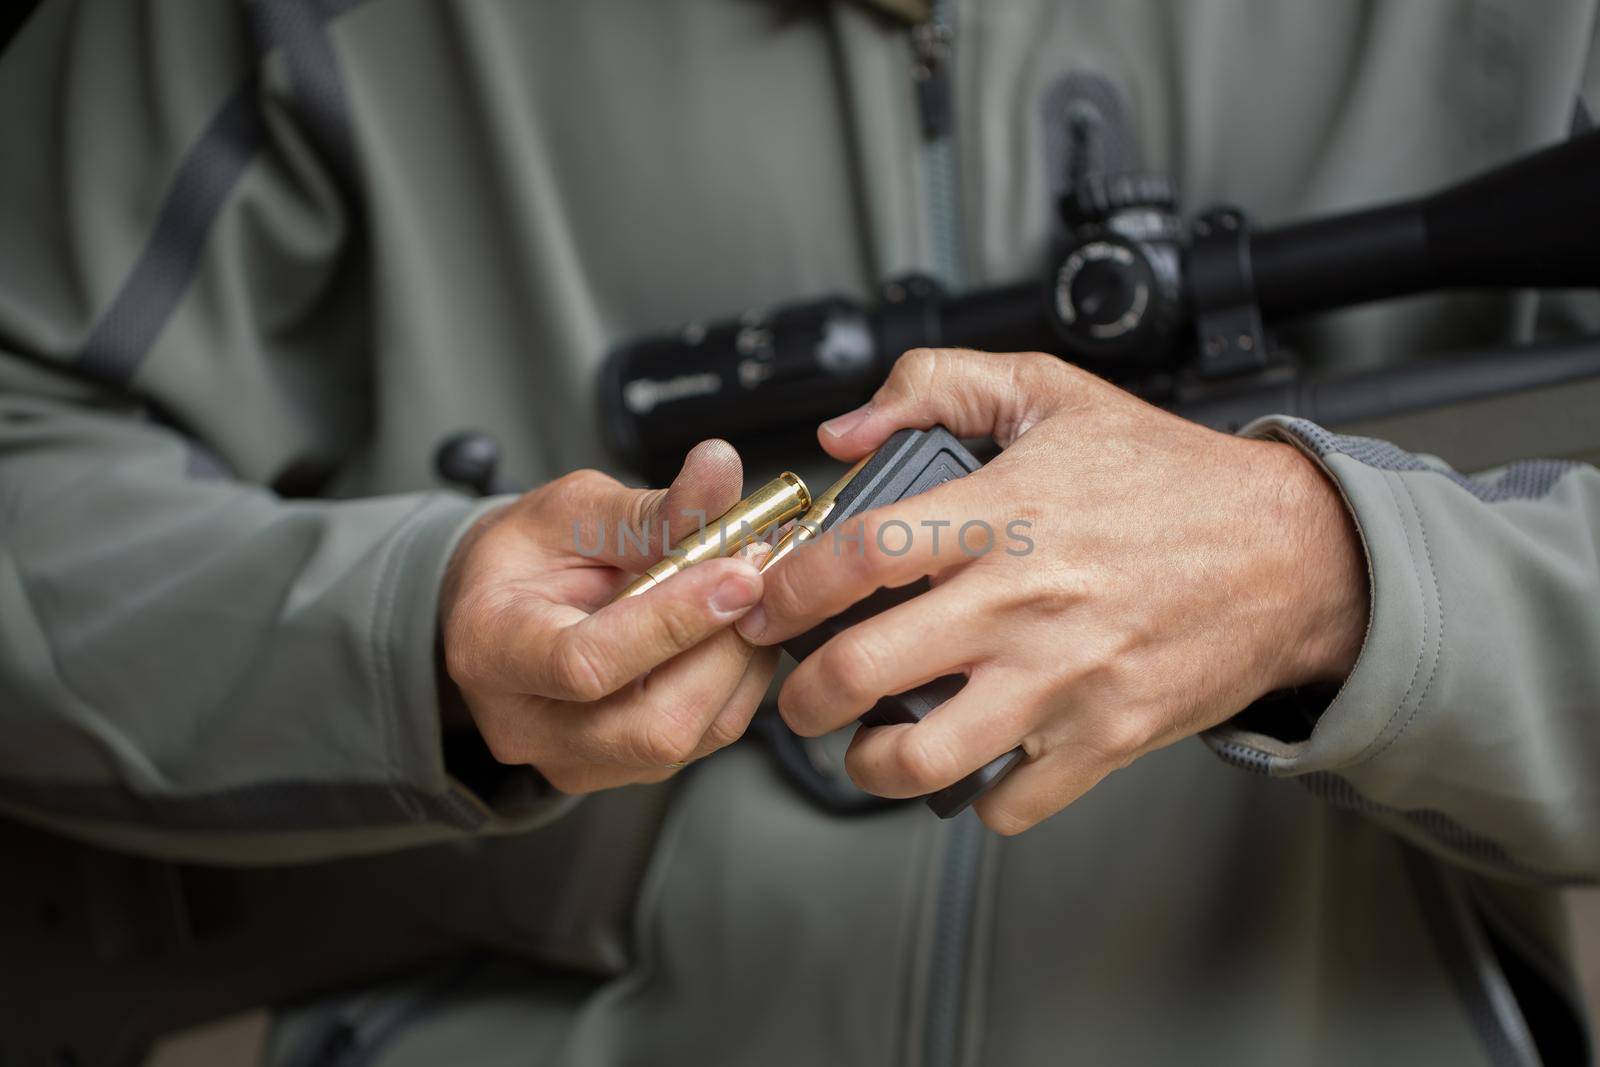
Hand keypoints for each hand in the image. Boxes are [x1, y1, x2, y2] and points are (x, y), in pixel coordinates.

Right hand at [439, 440, 777, 793]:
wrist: (503, 605)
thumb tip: (720, 469)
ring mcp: (577, 760)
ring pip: (689, 737)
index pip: (587, 663)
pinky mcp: (622, 771)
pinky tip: (733, 628)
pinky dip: (737, 680)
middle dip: (723, 649)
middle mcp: (528, 724)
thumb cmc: (529, 554)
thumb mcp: (575, 509)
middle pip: (652, 725)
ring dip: (739, 661)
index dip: (674, 622)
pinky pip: (703, 739)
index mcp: (493, 649)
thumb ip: (650, 505)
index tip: (739, 572)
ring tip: (746, 593)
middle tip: (757, 575)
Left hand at [739, 348, 1366, 833]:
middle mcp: (1024, 601)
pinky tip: (967, 757)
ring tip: (863, 744)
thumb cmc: (1168, 477)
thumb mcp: (1051, 394)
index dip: (789, 587)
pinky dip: (972, 795)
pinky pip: (1007, 802)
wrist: (1291, 553)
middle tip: (796, 693)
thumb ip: (933, 386)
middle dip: (800, 697)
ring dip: (867, 764)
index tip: (770, 603)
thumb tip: (843, 434)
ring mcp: (1064, 678)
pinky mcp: (1104, 738)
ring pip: (922, 756)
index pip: (858, 553)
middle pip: (863, 670)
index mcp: (1004, 512)